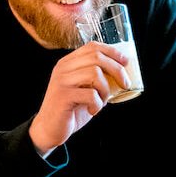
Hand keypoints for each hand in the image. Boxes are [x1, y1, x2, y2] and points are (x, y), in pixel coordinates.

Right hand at [29, 41, 129, 157]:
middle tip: (125, 84)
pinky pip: (91, 94)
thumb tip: (122, 72)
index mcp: (68, 63)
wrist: (49, 129)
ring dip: (105, 90)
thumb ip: (97, 78)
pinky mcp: (63, 96)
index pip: (92, 47)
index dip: (112, 51)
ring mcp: (62, 81)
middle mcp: (63, 68)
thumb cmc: (71, 109)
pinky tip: (92, 110)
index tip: (126, 62)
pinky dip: (97, 104)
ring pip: (95, 74)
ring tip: (102, 101)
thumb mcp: (85, 89)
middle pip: (97, 57)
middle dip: (117, 70)